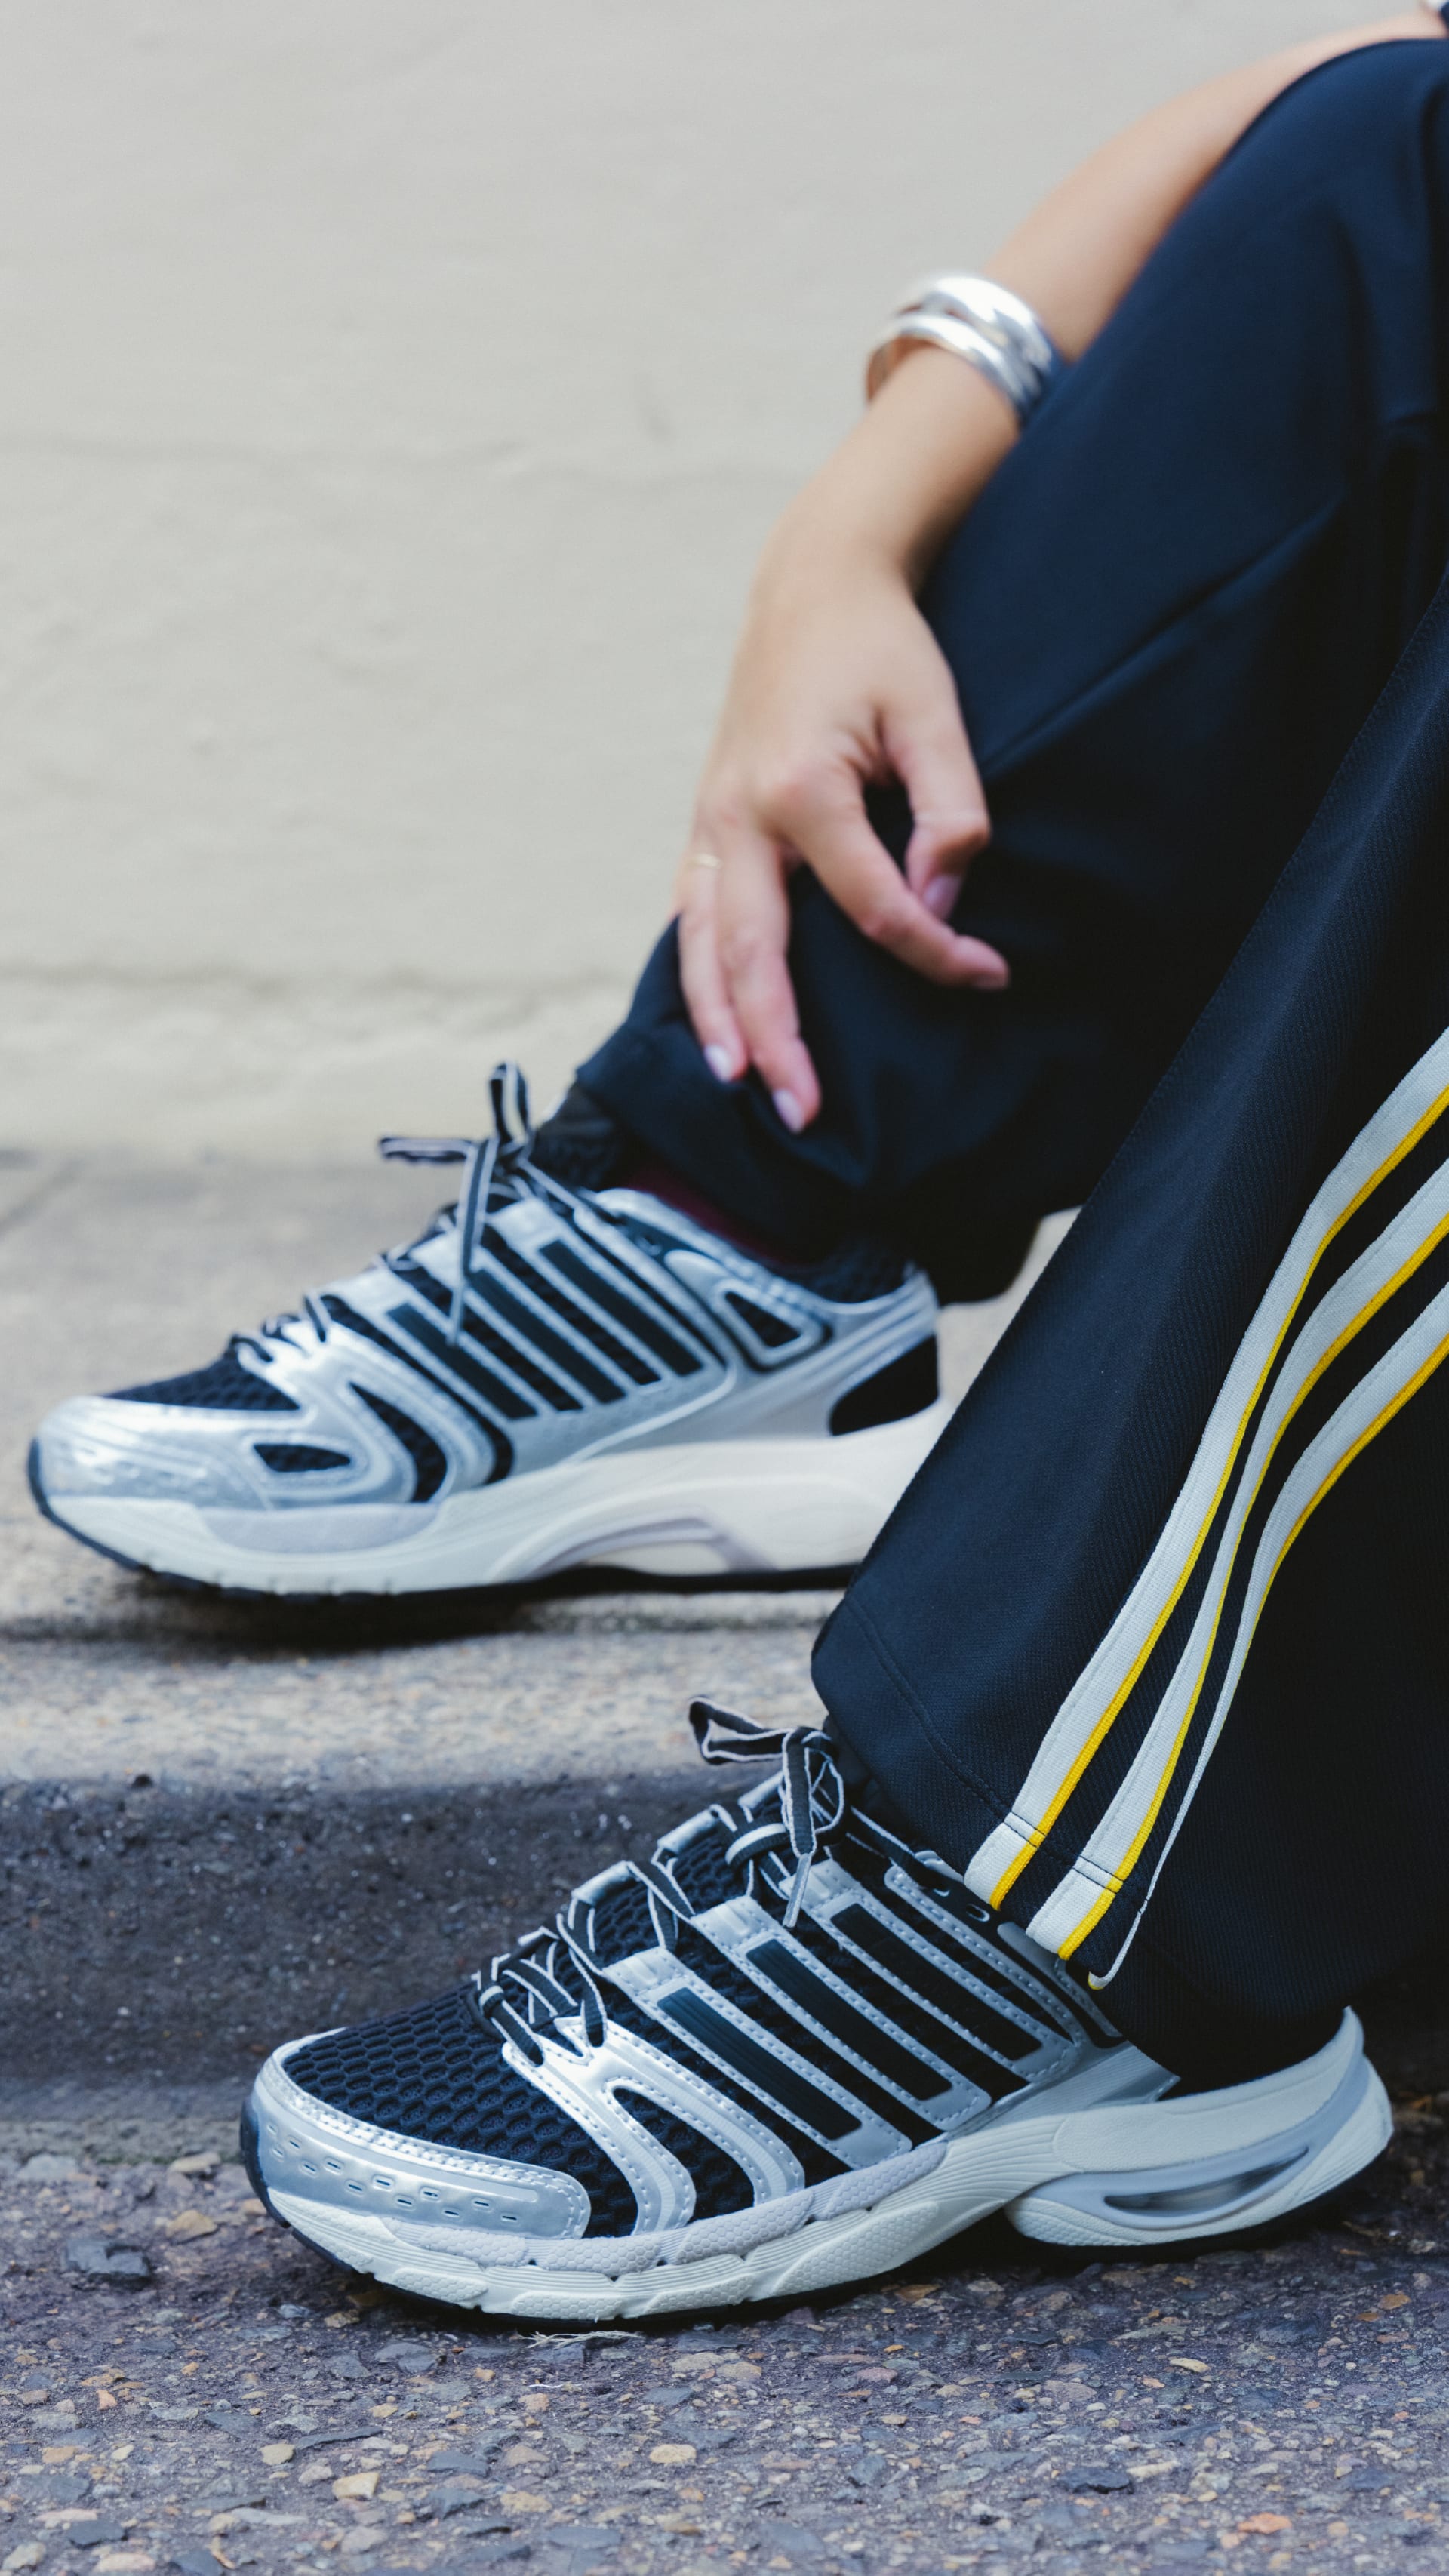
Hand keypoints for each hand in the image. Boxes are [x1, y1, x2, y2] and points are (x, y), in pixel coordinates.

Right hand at [674, 520, 1008, 1133]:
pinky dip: (696, 974)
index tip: (988, 972)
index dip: (935, 951)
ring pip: (702, 945)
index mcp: (802, 790)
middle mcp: (740, 816)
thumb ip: (948, 814)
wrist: (812, 585)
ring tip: (740, 1087)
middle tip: (807, 1113)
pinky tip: (715, 1024)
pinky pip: (691, 913)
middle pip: (754, 956)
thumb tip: (942, 903)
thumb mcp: (937, 716)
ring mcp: (711, 820)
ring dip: (720, 1023)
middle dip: (780, 1041)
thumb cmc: (881, 648)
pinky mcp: (705, 821)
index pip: (873, 908)